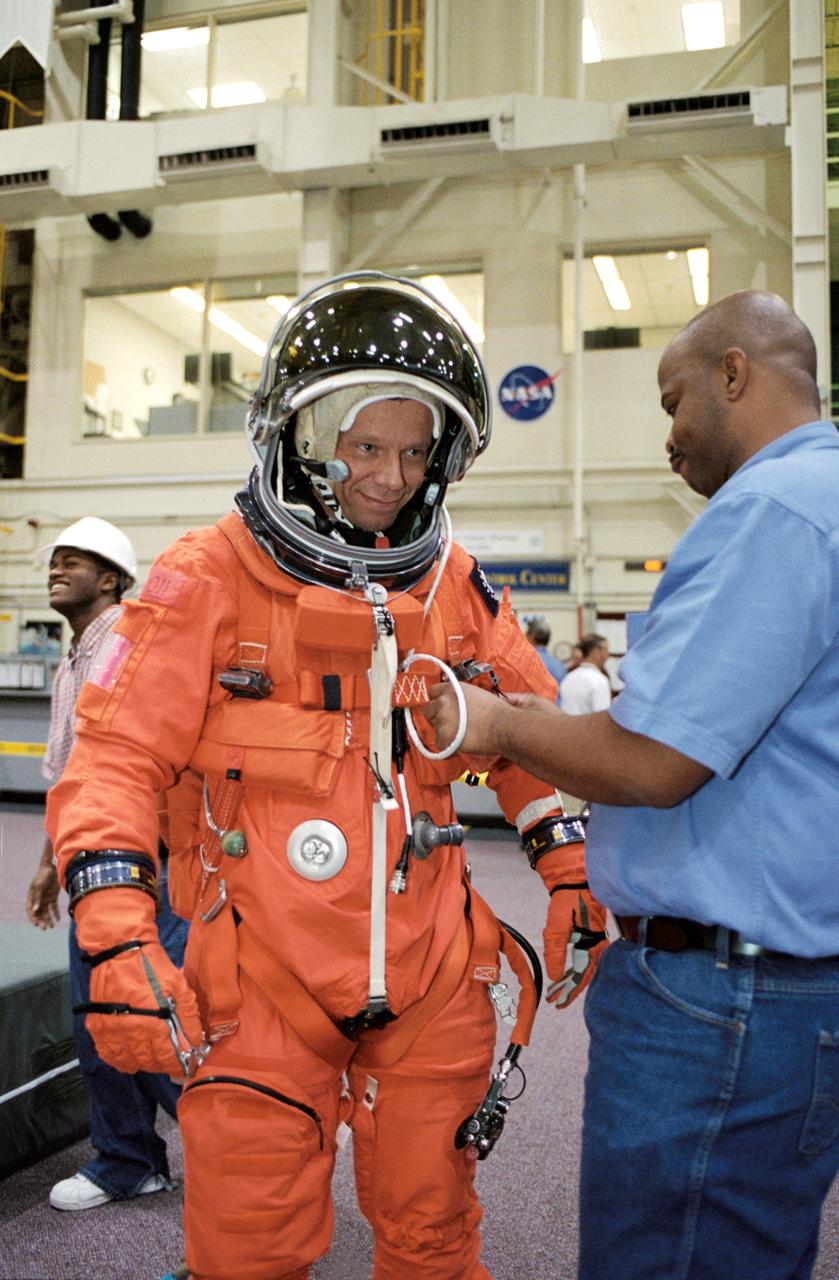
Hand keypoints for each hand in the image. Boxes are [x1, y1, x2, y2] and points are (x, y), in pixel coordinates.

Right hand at [27, 864, 59, 928]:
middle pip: (39, 913)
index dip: (33, 918)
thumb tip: (34, 910)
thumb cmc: (43, 875)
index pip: (31, 911)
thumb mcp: (39, 886)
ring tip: (51, 926)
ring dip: (48, 919)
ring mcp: (45, 899)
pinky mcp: (53, 897)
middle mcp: (38, 899)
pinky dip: (56, 913)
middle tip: (45, 928)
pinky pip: (54, 907)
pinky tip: (58, 919)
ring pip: (46, 912)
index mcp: (31, 897)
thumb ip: (37, 898)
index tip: (36, 925)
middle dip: (41, 921)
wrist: (53, 867)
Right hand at [85, 940, 204, 1076]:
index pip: (168, 1059)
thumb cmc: (152, 966)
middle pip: (149, 1063)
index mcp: (153, 1026)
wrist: (119, 950)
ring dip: (144, 1063)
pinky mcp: (97, 1028)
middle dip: (164, 1064)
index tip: (186, 1065)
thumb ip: (188, 1016)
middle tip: (172, 1059)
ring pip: (129, 1062)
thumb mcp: (179, 986)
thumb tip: (197, 1042)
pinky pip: (109, 1055)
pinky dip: (120, 1060)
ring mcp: (111, 1034)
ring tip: (154, 1057)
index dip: (179, 1065)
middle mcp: (131, 1036)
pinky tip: (130, 1056)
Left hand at [422, 680, 508, 755]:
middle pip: (429, 710)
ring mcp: (442, 719)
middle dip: (438, 717)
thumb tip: (456, 703)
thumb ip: (461, 696)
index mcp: (451, 688)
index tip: (445, 709)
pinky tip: (462, 744)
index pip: (433, 692)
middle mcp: (443, 701)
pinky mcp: (444, 737)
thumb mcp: (477, 693)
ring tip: (462, 735)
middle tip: (453, 724)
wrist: (505, 727)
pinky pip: (440, 744)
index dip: (439, 701)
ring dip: (445, 732)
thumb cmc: (497, 712)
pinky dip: (449, 747)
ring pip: (435, 728)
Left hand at [536, 846, 607, 1008]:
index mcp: (593, 943)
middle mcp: (597, 944)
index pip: (582, 975)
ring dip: (570, 980)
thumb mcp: (557, 924)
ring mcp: (595, 939)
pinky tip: (565, 974)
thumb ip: (555, 950)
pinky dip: (574, 968)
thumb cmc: (568, 897)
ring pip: (584, 967)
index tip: (557, 1002)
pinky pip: (584, 957)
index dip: (570, 991)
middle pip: (585, 974)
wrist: (575, 876)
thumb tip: (555, 975)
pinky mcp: (590, 934)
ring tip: (556, 991)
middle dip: (569, 989)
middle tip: (554, 1000)